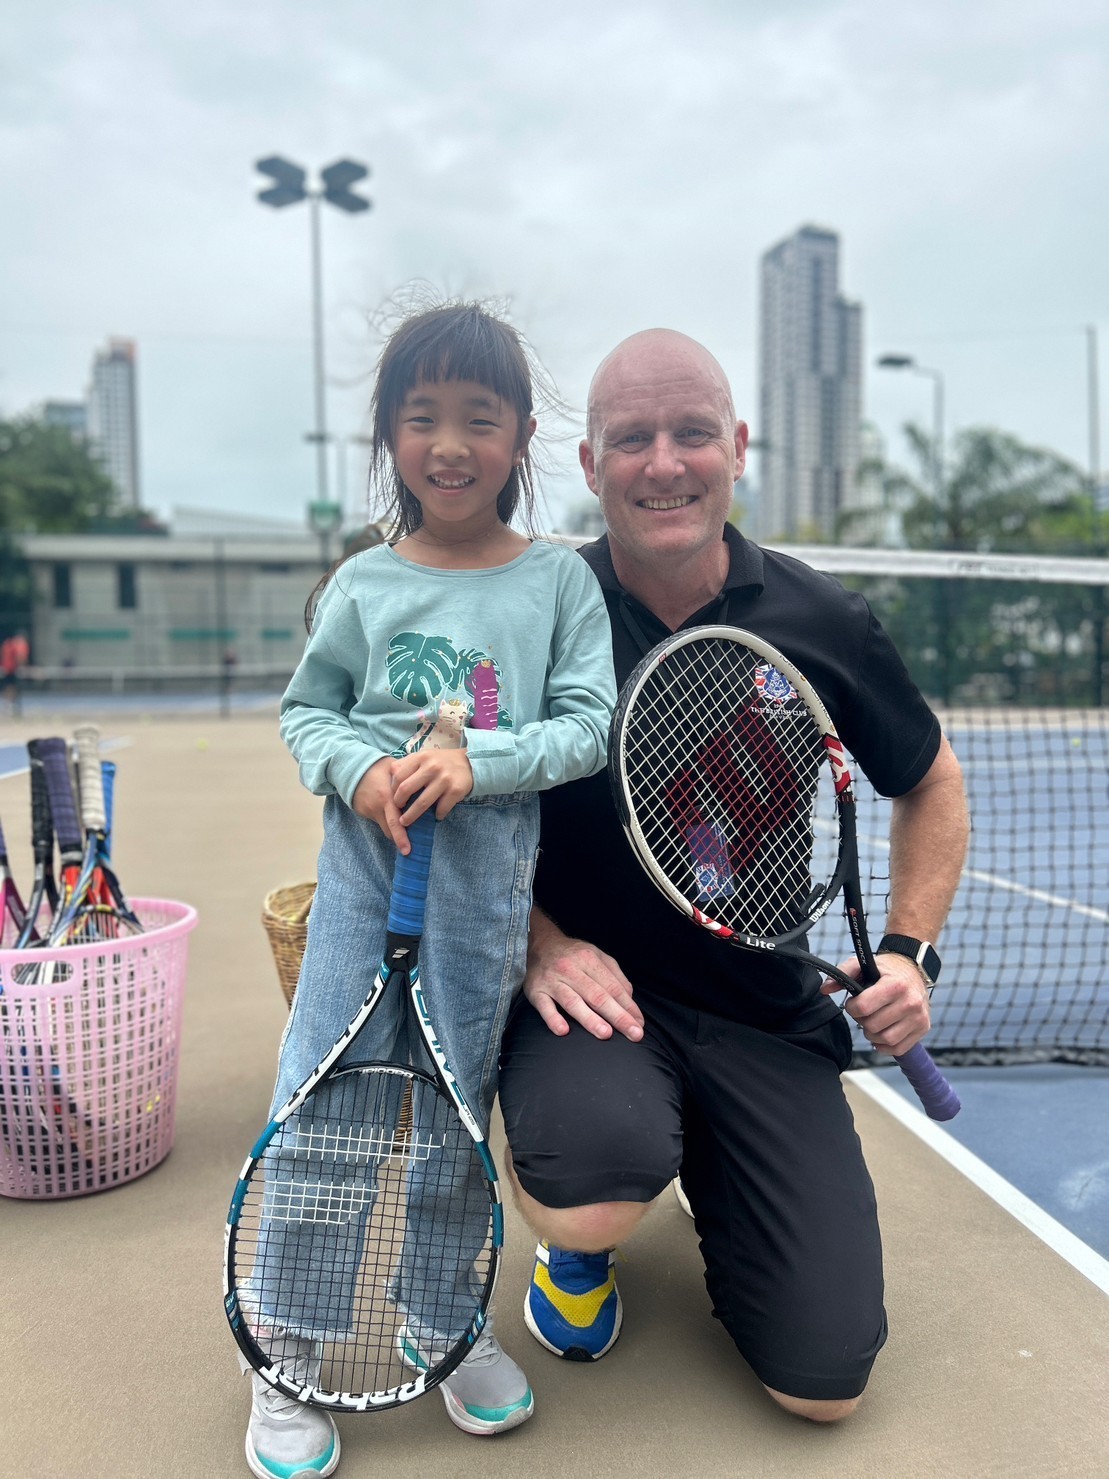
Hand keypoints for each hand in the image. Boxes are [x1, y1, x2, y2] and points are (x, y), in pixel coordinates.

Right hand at [351, 757, 409, 851]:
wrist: (351, 767)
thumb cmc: (377, 767)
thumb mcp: (394, 769)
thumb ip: (407, 780)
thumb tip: (423, 788)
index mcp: (387, 797)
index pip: (396, 821)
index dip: (403, 836)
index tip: (410, 849)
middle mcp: (377, 807)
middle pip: (389, 830)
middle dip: (399, 841)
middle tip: (407, 851)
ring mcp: (369, 811)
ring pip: (384, 827)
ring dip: (393, 831)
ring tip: (404, 835)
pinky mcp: (363, 812)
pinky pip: (378, 820)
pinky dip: (386, 821)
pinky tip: (392, 817)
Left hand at [391, 747, 473, 822]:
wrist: (470, 763)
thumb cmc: (441, 762)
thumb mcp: (424, 756)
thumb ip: (407, 763)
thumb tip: (390, 775)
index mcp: (421, 757)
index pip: (398, 776)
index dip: (393, 790)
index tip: (394, 799)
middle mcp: (432, 766)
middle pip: (406, 789)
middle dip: (398, 804)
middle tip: (397, 812)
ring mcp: (444, 779)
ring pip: (422, 803)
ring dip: (411, 816)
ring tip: (406, 822)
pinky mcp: (456, 790)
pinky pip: (441, 808)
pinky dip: (437, 815)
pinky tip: (436, 816)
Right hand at [525, 925, 643, 1041]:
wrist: (539, 944)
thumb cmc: (573, 955)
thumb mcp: (597, 956)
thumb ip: (615, 976)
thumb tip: (629, 1000)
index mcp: (589, 959)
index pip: (613, 986)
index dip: (628, 1006)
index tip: (639, 1023)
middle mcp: (571, 969)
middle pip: (597, 995)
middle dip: (617, 1016)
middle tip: (633, 1034)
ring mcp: (552, 981)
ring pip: (573, 1002)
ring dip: (589, 1018)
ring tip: (606, 1033)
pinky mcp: (535, 991)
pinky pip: (544, 1006)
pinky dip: (553, 1018)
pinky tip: (563, 1030)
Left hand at [821, 953, 931, 1057]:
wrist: (913, 970)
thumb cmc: (886, 970)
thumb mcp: (863, 965)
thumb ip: (842, 974)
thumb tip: (825, 989)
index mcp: (895, 984)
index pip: (864, 1007)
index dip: (852, 1007)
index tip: (854, 1003)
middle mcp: (910, 1002)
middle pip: (873, 1026)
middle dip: (862, 1021)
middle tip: (865, 1012)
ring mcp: (918, 1017)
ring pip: (885, 1039)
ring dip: (873, 1034)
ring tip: (874, 1021)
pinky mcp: (923, 1029)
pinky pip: (897, 1048)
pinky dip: (885, 1045)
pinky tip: (882, 1032)